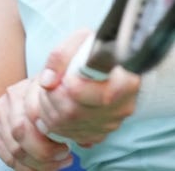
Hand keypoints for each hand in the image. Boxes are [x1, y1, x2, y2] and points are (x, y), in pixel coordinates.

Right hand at [0, 77, 74, 169]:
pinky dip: (26, 168)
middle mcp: (12, 96)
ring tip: (55, 164)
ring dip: (38, 164)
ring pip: (15, 149)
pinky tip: (40, 167)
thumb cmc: (46, 102)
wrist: (14, 101)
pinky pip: (8, 157)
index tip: (68, 145)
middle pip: (21, 132)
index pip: (36, 113)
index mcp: (32, 86)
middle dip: (45, 153)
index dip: (52, 135)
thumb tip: (88, 140)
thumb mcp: (61, 99)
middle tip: (64, 157)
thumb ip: (71, 115)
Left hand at [35, 30, 139, 147]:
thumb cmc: (95, 50)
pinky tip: (55, 105)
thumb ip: (62, 55)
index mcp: (126, 81)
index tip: (66, 78)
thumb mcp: (82, 40)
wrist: (106, 63)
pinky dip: (54, 122)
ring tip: (49, 91)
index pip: (102, 97)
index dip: (77, 89)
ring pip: (68, 125)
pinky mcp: (99, 133)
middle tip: (49, 83)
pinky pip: (69, 135)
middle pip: (76, 112)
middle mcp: (122, 106)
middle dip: (53, 97)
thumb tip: (47, 81)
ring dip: (49, 109)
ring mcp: (111, 123)